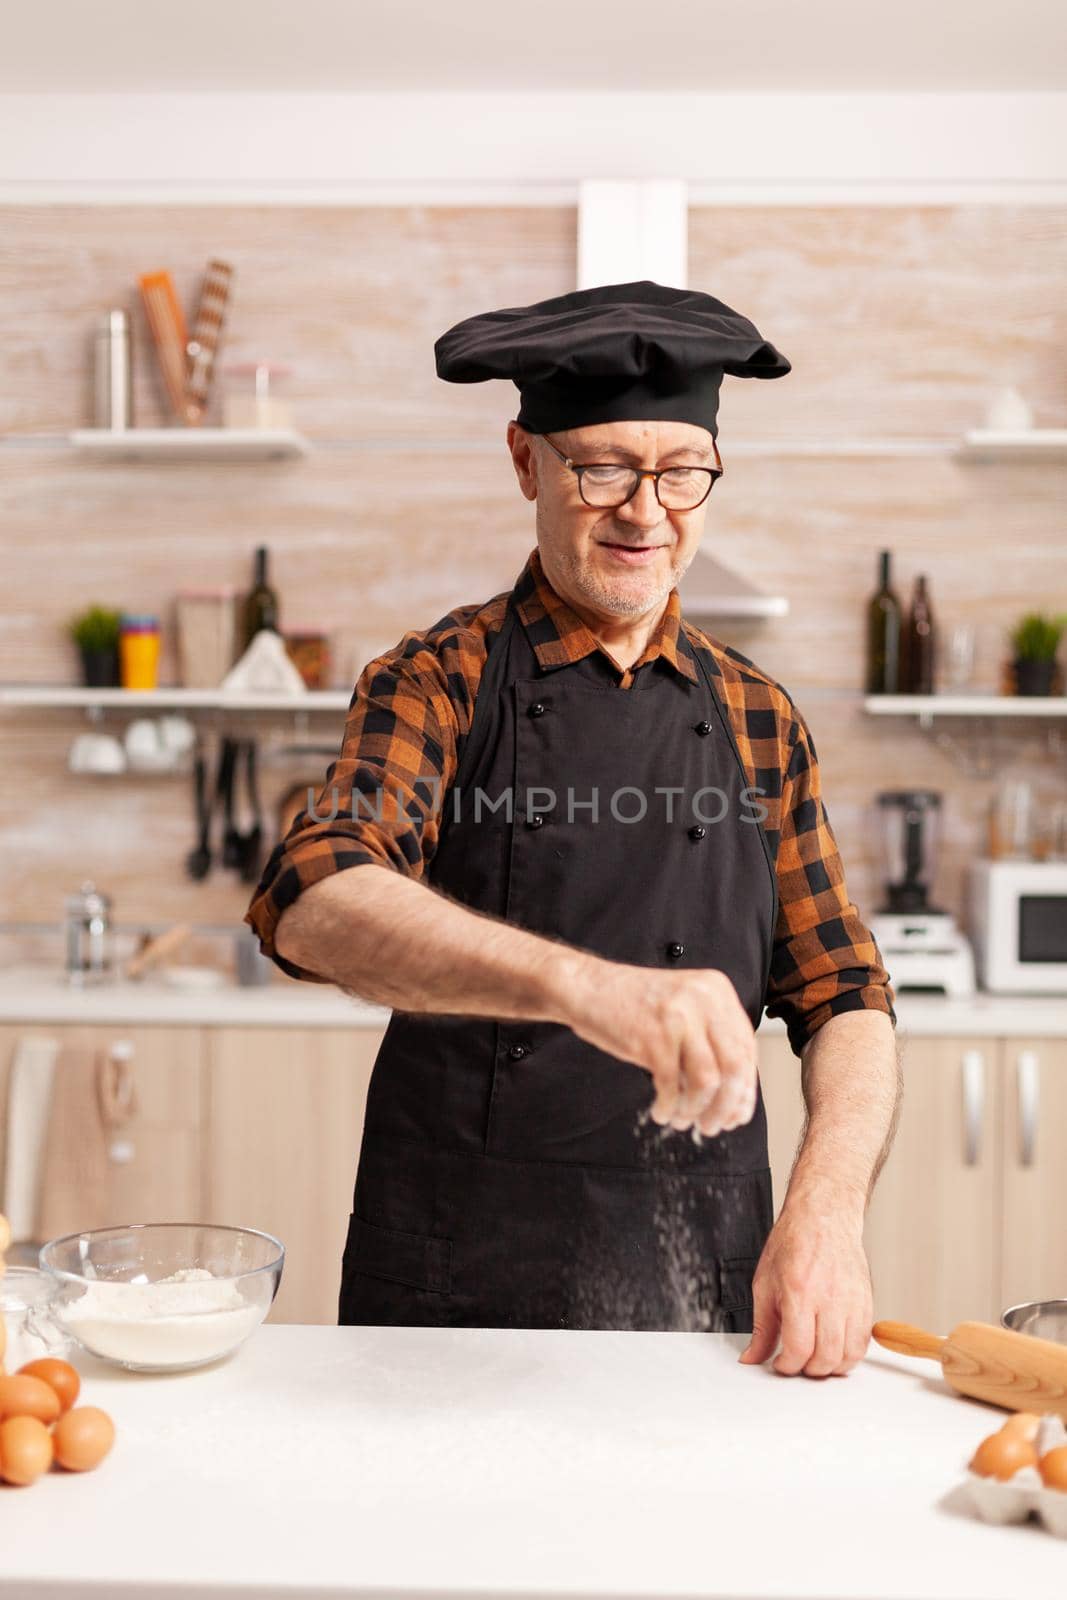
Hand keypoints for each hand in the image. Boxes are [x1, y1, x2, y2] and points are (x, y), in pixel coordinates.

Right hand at [559, 957, 757, 1137]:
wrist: (589, 987)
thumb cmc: (635, 1004)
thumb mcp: (685, 1008)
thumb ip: (711, 1039)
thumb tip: (733, 1096)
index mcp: (717, 991)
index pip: (748, 1050)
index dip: (745, 1090)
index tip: (735, 1114)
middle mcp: (704, 1000)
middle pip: (735, 1068)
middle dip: (726, 1107)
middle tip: (712, 1126)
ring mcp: (679, 1018)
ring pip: (708, 1082)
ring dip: (696, 1111)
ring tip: (682, 1120)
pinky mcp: (652, 1037)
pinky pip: (672, 1086)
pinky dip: (668, 1106)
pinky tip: (661, 1110)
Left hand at [738, 1191, 871, 1376]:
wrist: (823, 1217)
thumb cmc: (793, 1243)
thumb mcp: (764, 1284)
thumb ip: (761, 1327)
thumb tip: (753, 1356)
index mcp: (799, 1292)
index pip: (798, 1348)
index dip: (787, 1366)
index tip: (781, 1364)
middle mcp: (829, 1298)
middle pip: (825, 1357)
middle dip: (808, 1369)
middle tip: (797, 1363)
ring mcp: (852, 1300)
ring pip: (848, 1355)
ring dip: (830, 1367)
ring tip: (815, 1358)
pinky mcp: (867, 1301)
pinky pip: (863, 1342)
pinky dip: (849, 1354)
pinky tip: (834, 1348)